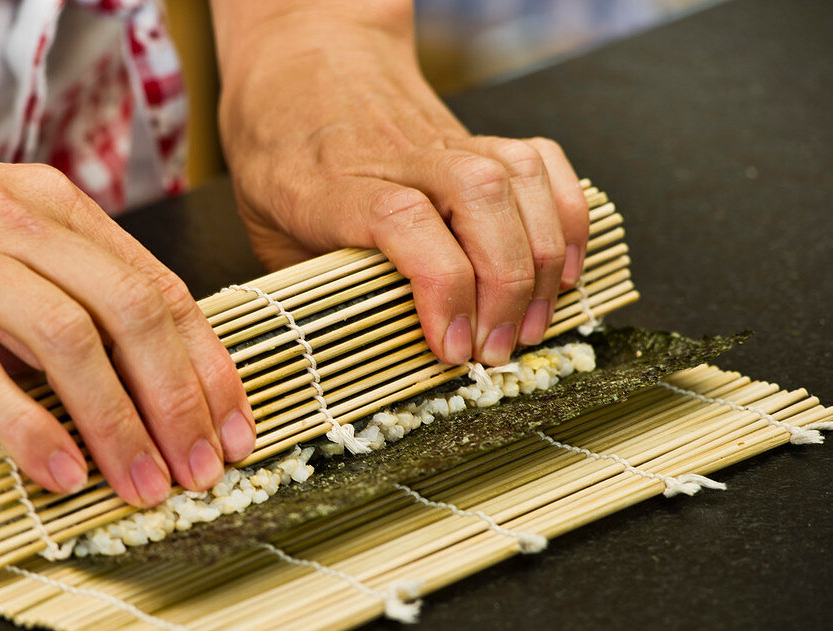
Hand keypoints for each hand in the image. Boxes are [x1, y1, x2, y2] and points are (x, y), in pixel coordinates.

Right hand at [0, 69, 254, 505]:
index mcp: (53, 205)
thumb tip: (135, 370)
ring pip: (64, 341)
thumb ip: (63, 283)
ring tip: (141, 485)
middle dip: (178, 401)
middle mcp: (14, 220)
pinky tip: (57, 472)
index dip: (207, 364)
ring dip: (115, 424)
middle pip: (129, 312)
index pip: (158, 287)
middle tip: (200, 469)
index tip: (234, 427)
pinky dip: (23, 425)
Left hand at [211, 0, 589, 365]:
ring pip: (514, 178)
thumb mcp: (267, 234)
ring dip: (540, 261)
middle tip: (494, 351)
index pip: (400, 218)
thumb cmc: (280, 163)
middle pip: (475, 196)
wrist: (299, 72)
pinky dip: (567, 216)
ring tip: (529, 324)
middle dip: (503, 286)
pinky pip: (539, 161)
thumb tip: (361, 354)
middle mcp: (395, 157)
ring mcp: (441, 141)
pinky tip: (561, 270)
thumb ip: (312, 286)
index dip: (440, 285)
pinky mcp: (475, 136)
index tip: (451, 345)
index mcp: (330, 186)